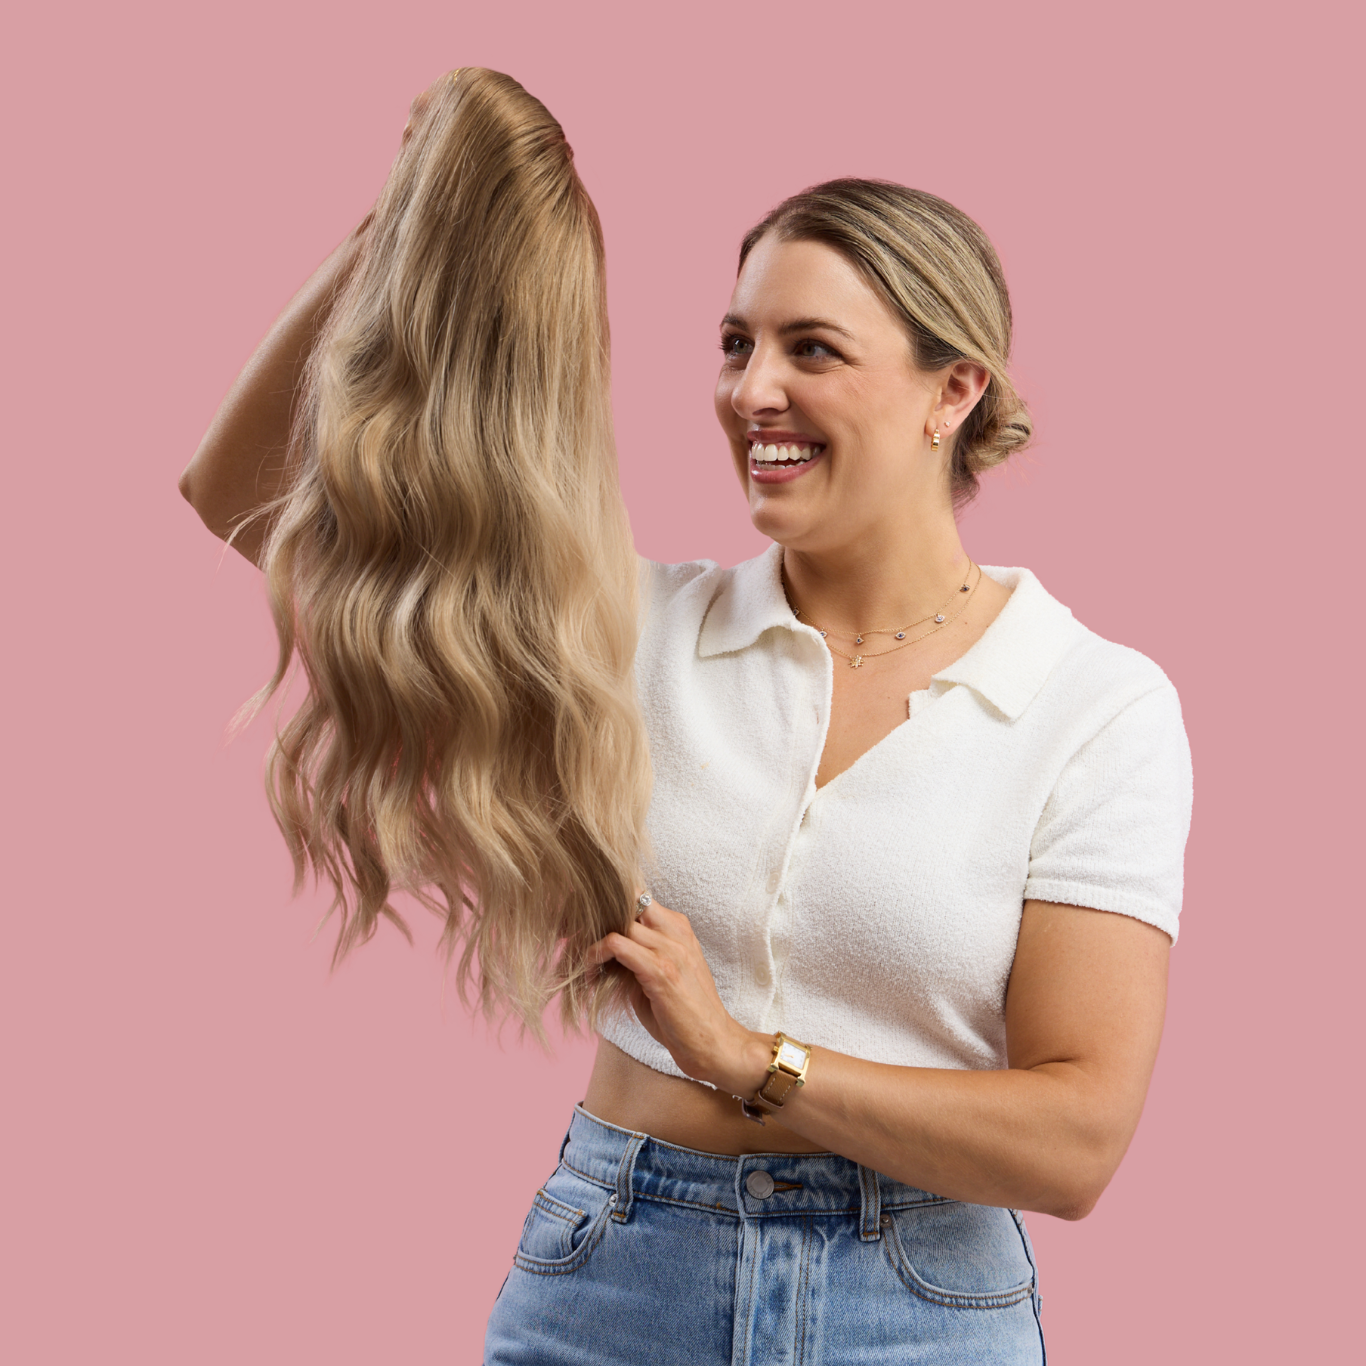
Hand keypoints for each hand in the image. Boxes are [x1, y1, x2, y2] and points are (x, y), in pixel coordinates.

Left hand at [590, 900, 771, 1095]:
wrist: (714, 1043)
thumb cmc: (685, 1015)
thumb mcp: (662, 974)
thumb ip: (637, 954)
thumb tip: (601, 947)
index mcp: (679, 929)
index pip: (639, 896)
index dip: (610, 904)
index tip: (587, 924)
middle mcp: (677, 932)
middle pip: (628, 900)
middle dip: (598, 915)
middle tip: (577, 936)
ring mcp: (671, 949)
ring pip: (619, 920)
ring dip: (593, 938)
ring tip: (585, 961)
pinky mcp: (660, 971)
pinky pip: (616, 944)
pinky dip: (596, 954)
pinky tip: (590, 973)